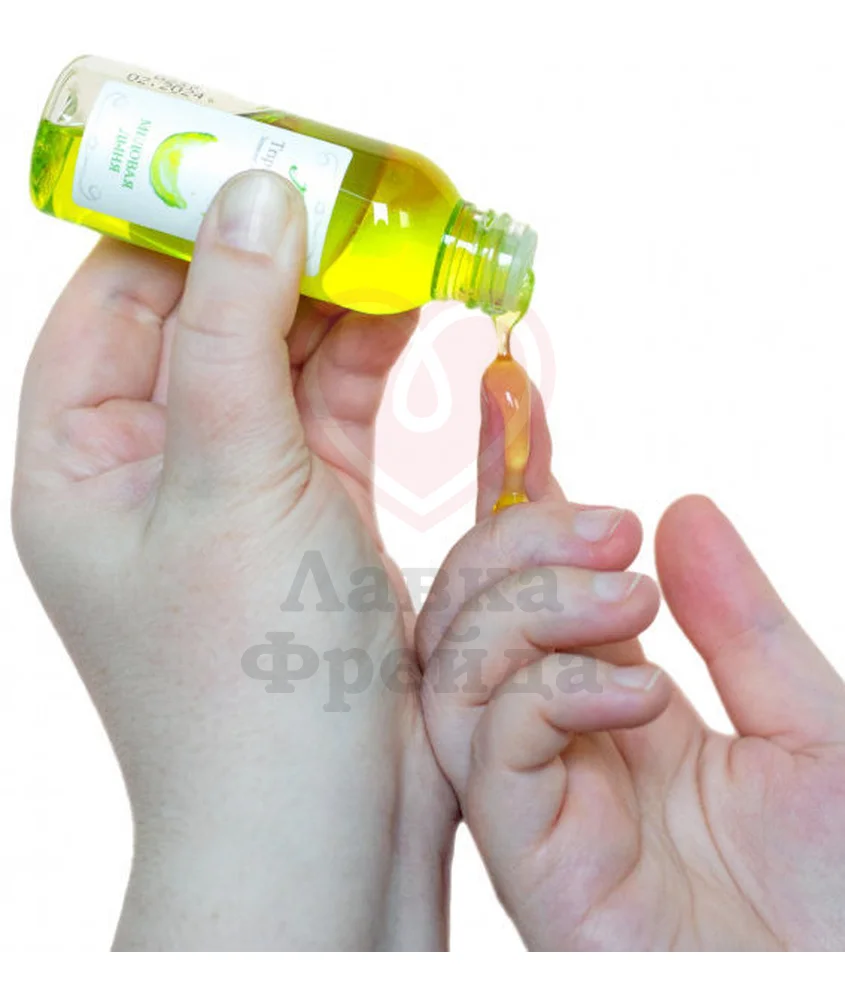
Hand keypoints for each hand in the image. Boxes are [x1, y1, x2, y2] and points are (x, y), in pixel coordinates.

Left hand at [14, 171, 455, 949]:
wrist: (324, 830)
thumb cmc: (246, 685)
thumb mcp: (228, 483)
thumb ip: (236, 331)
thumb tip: (254, 195)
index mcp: (84, 458)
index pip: (118, 295)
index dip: (184, 221)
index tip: (262, 163)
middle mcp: (157, 467)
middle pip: (213, 317)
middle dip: (284, 255)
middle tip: (357, 191)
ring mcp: (242, 487)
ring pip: (287, 360)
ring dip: (340, 301)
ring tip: (401, 237)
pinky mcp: (319, 512)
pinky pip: (341, 408)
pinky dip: (376, 357)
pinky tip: (414, 307)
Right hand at [418, 388, 844, 949]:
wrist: (829, 996)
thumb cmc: (833, 893)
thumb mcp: (808, 721)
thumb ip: (741, 622)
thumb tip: (681, 508)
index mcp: (609, 697)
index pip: (533, 576)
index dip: (515, 486)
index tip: (510, 399)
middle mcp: (552, 737)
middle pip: (466, 607)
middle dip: (518, 539)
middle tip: (612, 527)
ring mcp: (529, 795)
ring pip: (452, 661)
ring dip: (529, 605)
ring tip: (632, 599)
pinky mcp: (522, 855)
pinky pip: (484, 743)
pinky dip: (547, 691)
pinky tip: (639, 694)